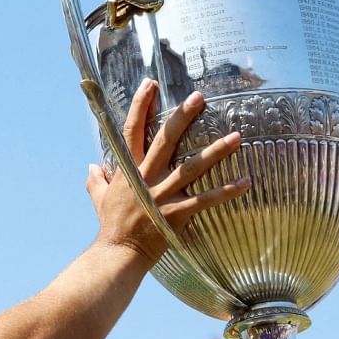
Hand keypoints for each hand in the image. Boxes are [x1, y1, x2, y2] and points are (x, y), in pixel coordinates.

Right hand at [85, 79, 250, 263]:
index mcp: (129, 170)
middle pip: (165, 140)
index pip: (132, 130)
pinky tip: (247, 182)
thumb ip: (97, 180)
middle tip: (200, 97)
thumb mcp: (99, 198)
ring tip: (237, 136)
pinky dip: (227, 191)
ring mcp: (162, 195)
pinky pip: (206, 200)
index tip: (150, 84)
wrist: (118, 254)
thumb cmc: (111, 225)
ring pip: (192, 167)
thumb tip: (92, 166)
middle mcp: (146, 178)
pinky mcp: (177, 214)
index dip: (140, 106)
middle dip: (182, 117)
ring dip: (216, 151)